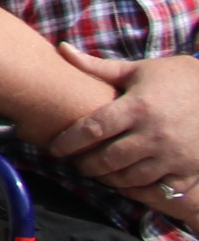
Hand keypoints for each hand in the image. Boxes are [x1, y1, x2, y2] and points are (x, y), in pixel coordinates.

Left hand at [49, 46, 198, 205]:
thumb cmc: (176, 79)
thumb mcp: (139, 70)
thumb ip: (98, 67)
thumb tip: (62, 49)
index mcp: (137, 107)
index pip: (94, 128)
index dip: (70, 141)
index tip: (55, 149)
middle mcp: (154, 133)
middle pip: (108, 159)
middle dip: (86, 165)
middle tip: (76, 164)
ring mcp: (173, 155)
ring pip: (130, 178)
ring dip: (109, 179)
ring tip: (98, 173)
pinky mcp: (189, 170)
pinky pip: (158, 191)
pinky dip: (138, 191)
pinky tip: (126, 184)